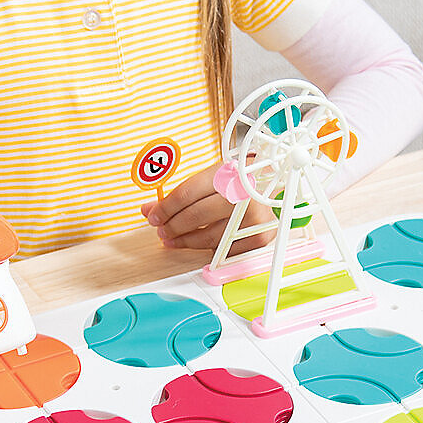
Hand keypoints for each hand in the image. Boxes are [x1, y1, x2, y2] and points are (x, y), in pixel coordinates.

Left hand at [140, 165, 275, 253]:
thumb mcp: (212, 178)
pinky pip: (224, 249)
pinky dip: (208, 248)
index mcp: (229, 173)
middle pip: (195, 216)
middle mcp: (243, 194)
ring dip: (185, 240)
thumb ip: (181, 194)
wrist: (273, 188)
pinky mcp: (259, 236)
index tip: (153, 215)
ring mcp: (253, 217)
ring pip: (208, 237)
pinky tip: (198, 243)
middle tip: (161, 229)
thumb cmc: (239, 182)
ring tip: (173, 239)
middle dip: (172, 226)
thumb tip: (150, 209)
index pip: (187, 193)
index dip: (166, 207)